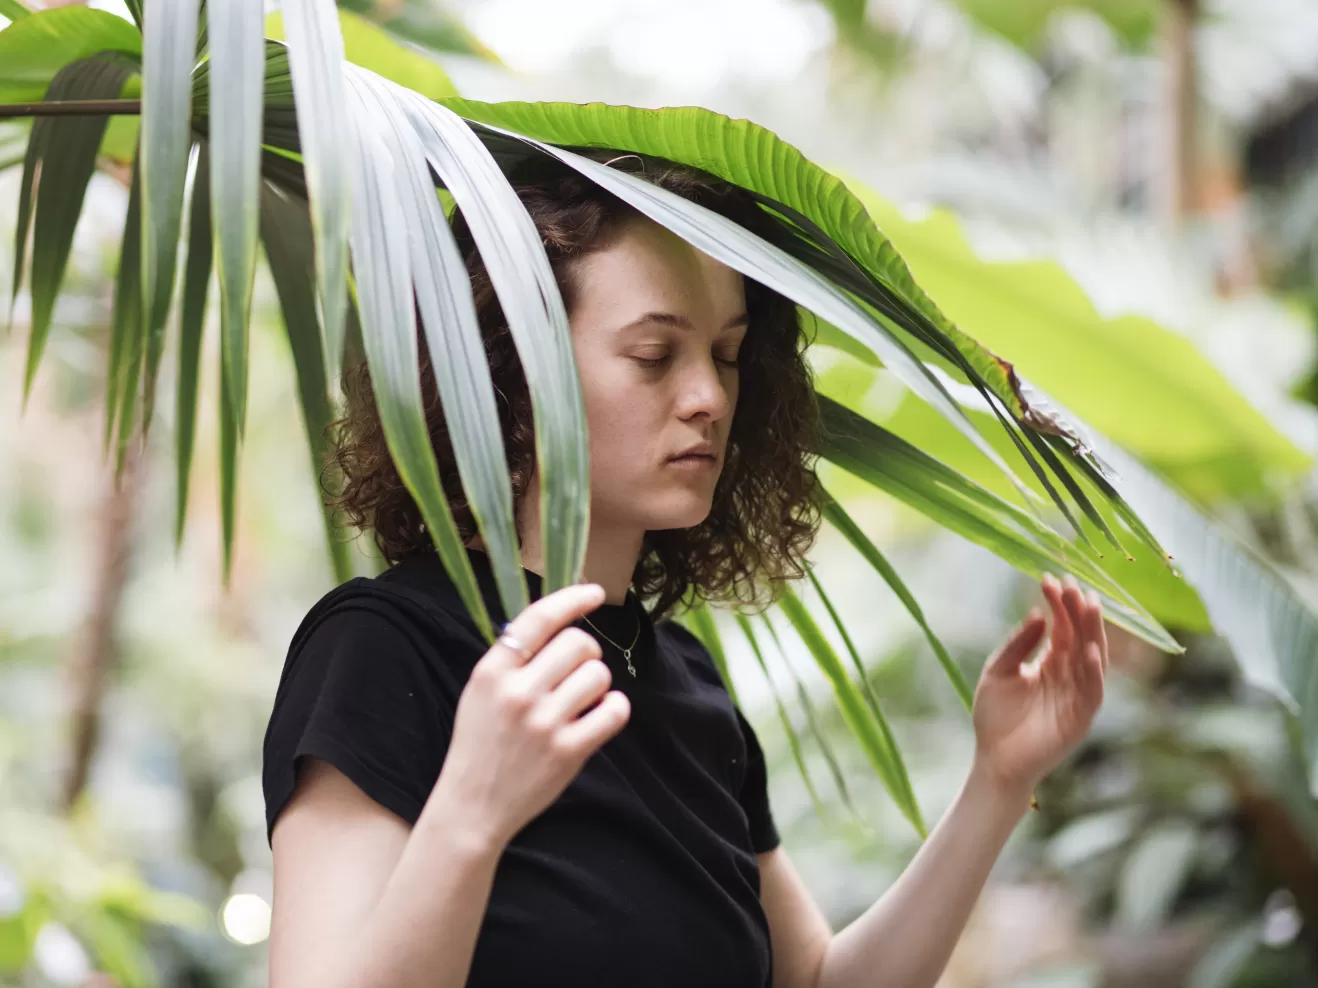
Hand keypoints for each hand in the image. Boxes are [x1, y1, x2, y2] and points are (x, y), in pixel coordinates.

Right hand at [430, 583, 631, 849]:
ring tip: (582, 700)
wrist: (473, 806)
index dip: (572, 599)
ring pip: (598, 675)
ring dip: (597, 683)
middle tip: (577, 671)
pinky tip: (600, 715)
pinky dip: (614, 709)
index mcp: (492, 672)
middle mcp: (518, 692)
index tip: (594, 592)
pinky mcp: (568, 751)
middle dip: (586, 652)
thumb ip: (512, 659)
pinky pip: (614, 711)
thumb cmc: (480, 744)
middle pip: (578, 643)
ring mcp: (544, 723)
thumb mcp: (480, 692)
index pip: (539, 618)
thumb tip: (558, 622)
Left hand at [970, 574, 1107, 800]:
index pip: (1061, 627)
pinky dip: (1094, 672)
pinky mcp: (1080, 717)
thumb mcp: (999, 671)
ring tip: (1089, 605)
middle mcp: (1069, 675)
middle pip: (1080, 636)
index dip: (1058, 604)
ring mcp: (1077, 695)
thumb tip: (1039, 614)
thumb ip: (1018, 644)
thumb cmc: (995, 717)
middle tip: (1072, 583)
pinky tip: (1090, 651)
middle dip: (1078, 610)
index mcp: (1051, 663)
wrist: (994, 759)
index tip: (1048, 579)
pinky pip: (1092, 691)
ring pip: (1091, 657)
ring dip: (1092, 632)